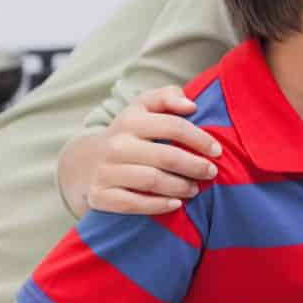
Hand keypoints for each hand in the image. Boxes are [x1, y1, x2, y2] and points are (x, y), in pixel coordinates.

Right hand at [88, 86, 221, 214]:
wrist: (85, 162)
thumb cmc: (130, 133)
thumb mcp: (144, 107)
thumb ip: (167, 96)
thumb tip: (190, 105)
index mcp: (131, 120)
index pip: (173, 126)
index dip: (200, 139)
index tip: (217, 151)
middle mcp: (116, 145)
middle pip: (165, 156)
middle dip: (195, 166)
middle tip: (211, 173)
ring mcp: (105, 171)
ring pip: (151, 180)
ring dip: (180, 187)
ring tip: (195, 189)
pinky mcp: (99, 196)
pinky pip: (132, 203)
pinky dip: (157, 206)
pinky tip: (175, 204)